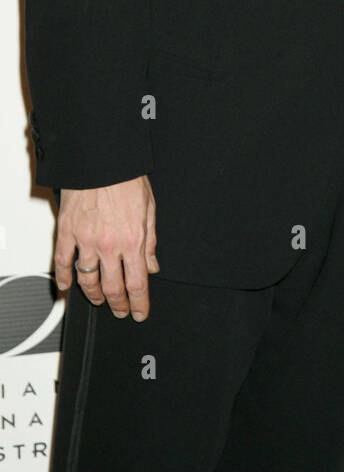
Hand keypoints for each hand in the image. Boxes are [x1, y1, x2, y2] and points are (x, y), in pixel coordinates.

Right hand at [54, 176, 157, 320]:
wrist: (102, 159)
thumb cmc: (126, 178)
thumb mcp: (150, 209)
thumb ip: (151, 241)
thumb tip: (153, 265)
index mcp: (133, 240)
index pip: (137, 284)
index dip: (139, 303)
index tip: (140, 313)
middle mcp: (109, 245)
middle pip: (112, 288)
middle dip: (118, 305)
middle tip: (121, 311)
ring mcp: (85, 240)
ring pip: (87, 280)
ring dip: (94, 295)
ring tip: (99, 300)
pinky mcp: (67, 232)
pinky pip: (62, 262)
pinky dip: (65, 278)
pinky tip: (68, 286)